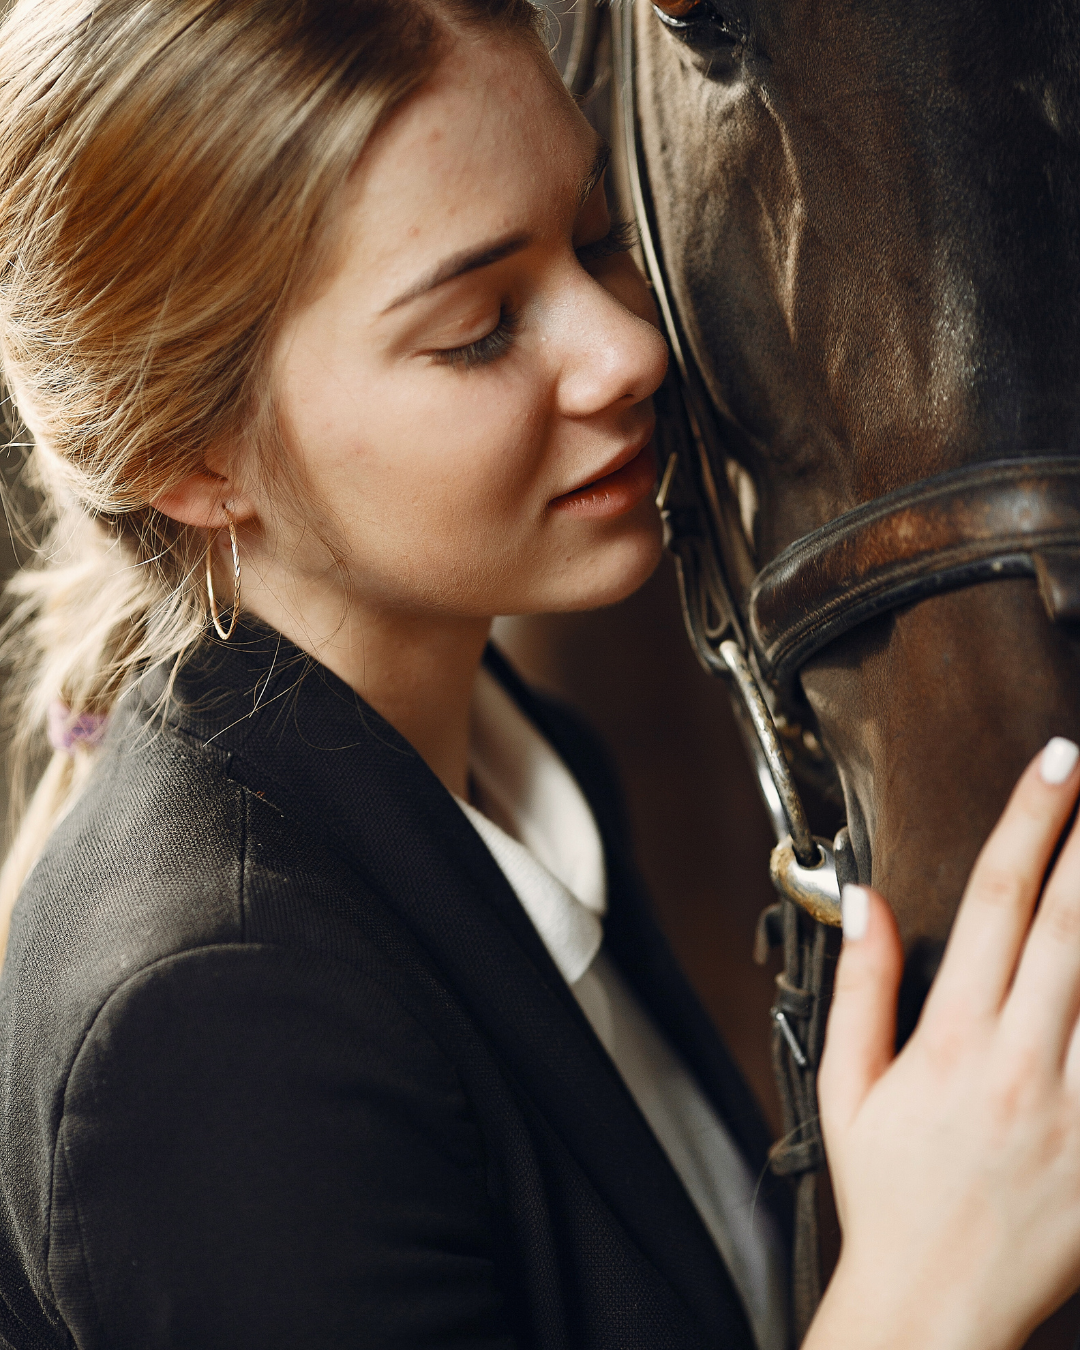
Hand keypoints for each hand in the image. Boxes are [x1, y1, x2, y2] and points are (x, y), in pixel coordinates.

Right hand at [805, 738, 1079, 1349]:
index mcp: (951, 1040)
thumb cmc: (889, 1193)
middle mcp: (1021, 1064)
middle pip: (1074, 927)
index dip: (1028, 823)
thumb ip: (861, 985)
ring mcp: (1078, 1111)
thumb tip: (865, 898)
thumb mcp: (845, 1086)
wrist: (939, 1306)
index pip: (994, 902)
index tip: (1057, 763)